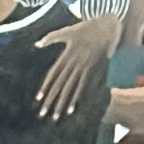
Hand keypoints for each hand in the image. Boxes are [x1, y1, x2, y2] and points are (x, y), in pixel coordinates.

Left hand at [36, 8, 122, 122]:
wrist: (106, 26)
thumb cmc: (86, 28)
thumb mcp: (67, 31)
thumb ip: (51, 38)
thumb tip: (36, 44)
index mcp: (66, 55)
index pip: (52, 74)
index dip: (45, 87)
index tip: (38, 99)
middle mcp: (72, 63)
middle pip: (59, 85)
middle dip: (50, 100)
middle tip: (42, 114)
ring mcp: (82, 67)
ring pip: (69, 88)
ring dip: (61, 103)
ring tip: (55, 116)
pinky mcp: (92, 70)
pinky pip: (82, 87)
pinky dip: (76, 98)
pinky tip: (70, 110)